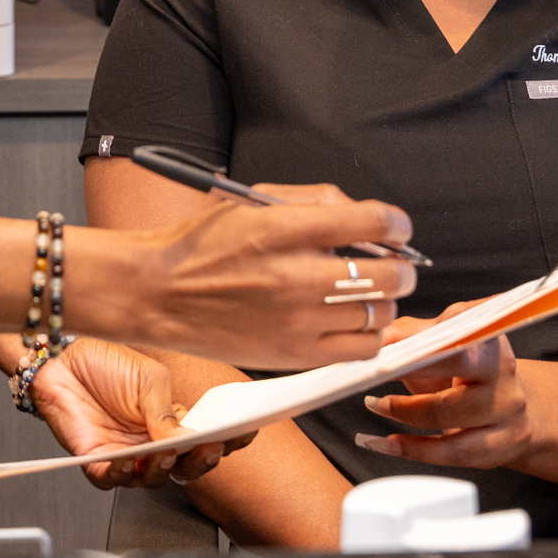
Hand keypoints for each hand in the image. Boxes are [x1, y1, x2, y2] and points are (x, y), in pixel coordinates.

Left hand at [27, 338, 257, 488]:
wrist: (63, 360)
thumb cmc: (107, 364)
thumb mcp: (147, 378)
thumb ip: (165, 411)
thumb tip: (185, 438)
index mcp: (173, 422)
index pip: (206, 439)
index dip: (228, 441)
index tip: (244, 433)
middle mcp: (153, 444)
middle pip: (185, 468)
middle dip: (200, 462)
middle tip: (208, 448)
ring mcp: (127, 455)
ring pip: (152, 479)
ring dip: (161, 470)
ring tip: (164, 454)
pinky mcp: (96, 462)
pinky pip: (112, 480)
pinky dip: (122, 474)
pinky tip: (127, 460)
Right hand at [117, 183, 417, 369]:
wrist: (157, 294)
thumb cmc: (202, 246)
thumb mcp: (251, 202)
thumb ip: (313, 201)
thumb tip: (364, 215)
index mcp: (282, 229)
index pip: (371, 221)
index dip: (396, 222)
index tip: (396, 227)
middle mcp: (294, 277)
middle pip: (386, 274)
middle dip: (401, 265)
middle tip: (394, 262)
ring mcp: (296, 321)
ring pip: (379, 314)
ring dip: (385, 300)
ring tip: (369, 293)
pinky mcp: (294, 355)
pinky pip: (360, 350)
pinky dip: (369, 334)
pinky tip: (353, 321)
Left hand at [353, 303, 531, 468]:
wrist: (510, 408)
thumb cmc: (467, 373)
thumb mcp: (442, 349)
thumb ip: (409, 337)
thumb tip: (378, 338)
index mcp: (486, 335)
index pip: (457, 324)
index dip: (422, 334)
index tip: (387, 342)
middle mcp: (502, 369)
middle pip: (460, 364)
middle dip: (413, 368)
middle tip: (374, 373)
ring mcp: (506, 409)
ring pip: (452, 414)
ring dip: (407, 413)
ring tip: (378, 407)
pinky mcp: (502, 445)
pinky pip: (455, 451)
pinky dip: (416, 449)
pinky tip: (390, 444)